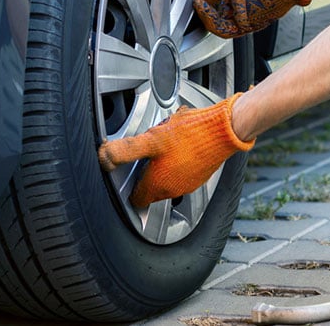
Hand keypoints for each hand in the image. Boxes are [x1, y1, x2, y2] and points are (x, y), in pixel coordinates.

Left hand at [98, 93, 254, 207]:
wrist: (225, 130)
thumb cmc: (191, 135)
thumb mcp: (151, 138)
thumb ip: (125, 151)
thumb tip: (104, 158)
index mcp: (158, 186)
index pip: (135, 200)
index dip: (126, 188)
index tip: (124, 174)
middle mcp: (173, 190)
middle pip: (150, 188)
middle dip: (144, 173)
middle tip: (143, 153)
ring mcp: (189, 183)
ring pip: (166, 178)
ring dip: (161, 165)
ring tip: (161, 145)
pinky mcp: (201, 173)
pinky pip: (182, 170)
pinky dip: (177, 160)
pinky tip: (179, 142)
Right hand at [194, 0, 318, 37]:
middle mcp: (243, 0)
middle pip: (217, 9)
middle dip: (205, 5)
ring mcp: (247, 13)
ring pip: (219, 23)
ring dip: (205, 16)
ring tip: (198, 3)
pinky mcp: (251, 23)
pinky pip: (227, 30)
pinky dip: (212, 23)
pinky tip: (205, 9)